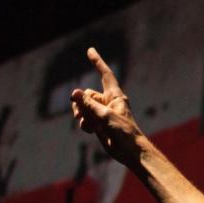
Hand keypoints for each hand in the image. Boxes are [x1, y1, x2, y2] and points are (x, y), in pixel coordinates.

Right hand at [71, 47, 143, 167]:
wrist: (129, 151)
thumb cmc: (124, 132)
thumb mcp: (104, 115)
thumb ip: (88, 104)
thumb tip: (74, 92)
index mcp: (115, 96)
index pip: (105, 74)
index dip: (97, 62)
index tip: (90, 50)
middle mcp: (108, 102)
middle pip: (87, 94)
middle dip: (81, 103)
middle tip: (82, 113)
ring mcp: (102, 113)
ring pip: (83, 107)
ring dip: (81, 114)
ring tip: (89, 124)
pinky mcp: (98, 124)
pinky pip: (84, 119)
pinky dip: (85, 124)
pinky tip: (91, 131)